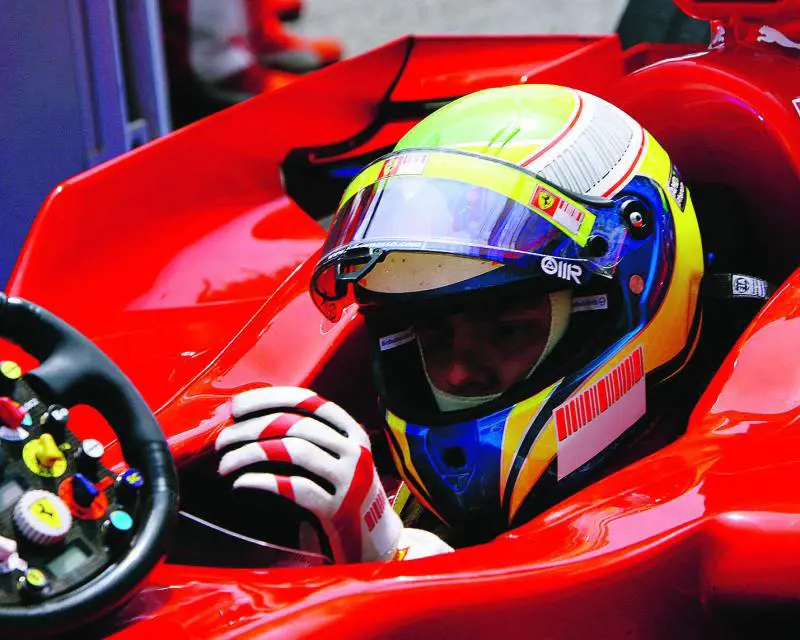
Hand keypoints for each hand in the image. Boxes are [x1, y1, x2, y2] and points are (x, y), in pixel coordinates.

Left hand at [215, 386, 402, 562]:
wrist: (375, 540)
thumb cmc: (343, 493)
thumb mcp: (337, 457)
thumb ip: (308, 437)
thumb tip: (251, 418)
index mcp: (351, 431)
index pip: (307, 400)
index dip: (269, 398)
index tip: (237, 406)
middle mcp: (353, 450)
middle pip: (294, 425)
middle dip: (250, 429)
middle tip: (223, 440)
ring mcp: (349, 480)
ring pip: (292, 451)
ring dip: (250, 454)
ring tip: (225, 464)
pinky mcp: (337, 510)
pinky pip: (293, 488)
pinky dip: (261, 481)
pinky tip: (241, 483)